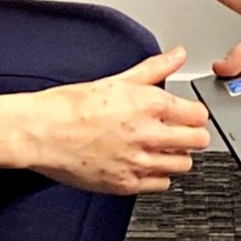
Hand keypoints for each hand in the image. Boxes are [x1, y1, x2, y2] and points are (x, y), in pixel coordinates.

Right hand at [0, 48, 211, 194]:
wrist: (41, 132)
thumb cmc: (71, 106)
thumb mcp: (117, 79)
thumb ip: (154, 68)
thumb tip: (177, 55)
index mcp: (150, 104)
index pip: (199, 114)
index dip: (195, 113)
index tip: (188, 114)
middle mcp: (149, 135)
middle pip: (198, 141)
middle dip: (192, 135)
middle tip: (179, 132)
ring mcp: (139, 162)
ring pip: (183, 165)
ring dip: (176, 156)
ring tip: (159, 147)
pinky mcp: (127, 184)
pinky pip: (161, 184)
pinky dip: (157, 176)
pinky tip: (144, 163)